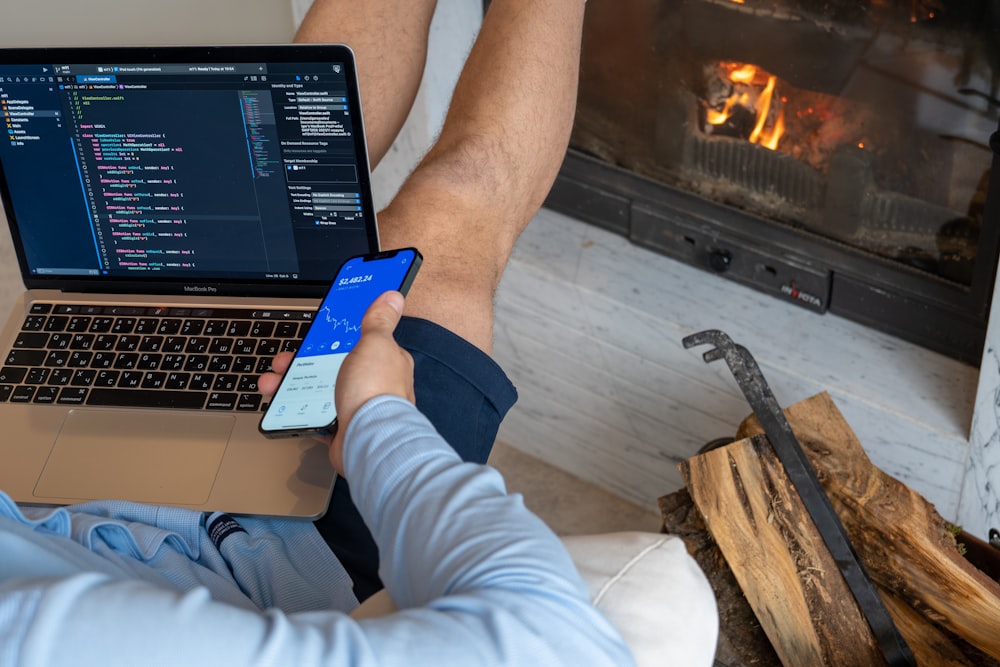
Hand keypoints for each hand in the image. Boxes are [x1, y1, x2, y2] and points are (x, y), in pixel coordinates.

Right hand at [259, 291, 414, 473]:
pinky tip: (282, 403)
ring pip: (320, 388)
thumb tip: (392, 296)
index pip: (360, 339)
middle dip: (304, 359)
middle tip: (284, 359)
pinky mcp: (342, 425)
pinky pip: (315, 412)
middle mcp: (374, 382)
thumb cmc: (376, 392)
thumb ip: (379, 321)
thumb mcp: (375, 344)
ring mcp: (358, 404)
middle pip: (334, 363)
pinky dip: (296, 408)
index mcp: (386, 359)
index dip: (336, 332)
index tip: (315, 330)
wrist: (369, 441)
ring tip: (272, 382)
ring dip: (293, 383)